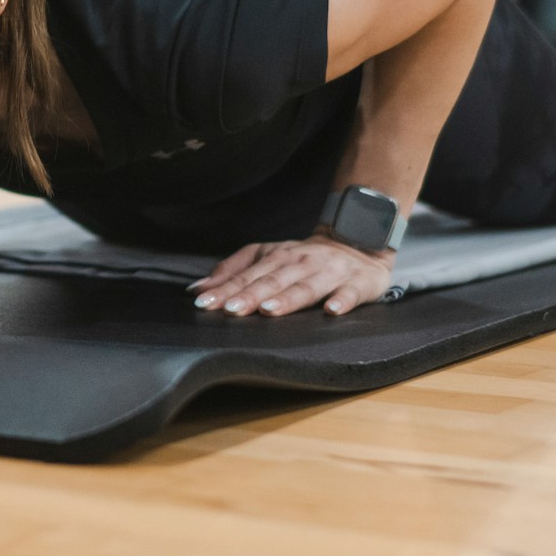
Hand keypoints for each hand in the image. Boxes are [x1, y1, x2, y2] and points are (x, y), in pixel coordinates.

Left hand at [189, 231, 396, 316]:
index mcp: (278, 256)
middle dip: (251, 295)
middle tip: (230, 310)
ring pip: (306, 286)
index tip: (204, 303)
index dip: (226, 290)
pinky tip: (331, 311)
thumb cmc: (305, 258)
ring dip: (288, 298)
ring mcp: (331, 271)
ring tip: (269, 310)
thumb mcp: (266, 257)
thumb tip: (196, 289)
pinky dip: (342, 301)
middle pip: (273, 281)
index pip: (247, 276)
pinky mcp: (358, 282)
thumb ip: (232, 270)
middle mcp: (302, 262)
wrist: (359, 244)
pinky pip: (350, 293)